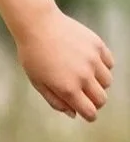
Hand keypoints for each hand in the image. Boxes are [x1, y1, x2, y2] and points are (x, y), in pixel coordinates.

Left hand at [15, 6, 113, 121]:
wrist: (38, 25)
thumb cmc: (33, 55)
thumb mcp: (38, 82)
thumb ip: (55, 100)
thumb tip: (74, 114)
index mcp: (68, 88)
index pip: (89, 111)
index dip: (89, 116)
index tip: (87, 114)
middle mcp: (84, 76)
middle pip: (101, 99)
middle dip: (95, 103)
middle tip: (86, 98)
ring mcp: (93, 60)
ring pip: (108, 82)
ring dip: (99, 84)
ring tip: (84, 78)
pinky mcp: (98, 46)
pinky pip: (109, 64)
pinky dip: (103, 67)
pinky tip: (89, 63)